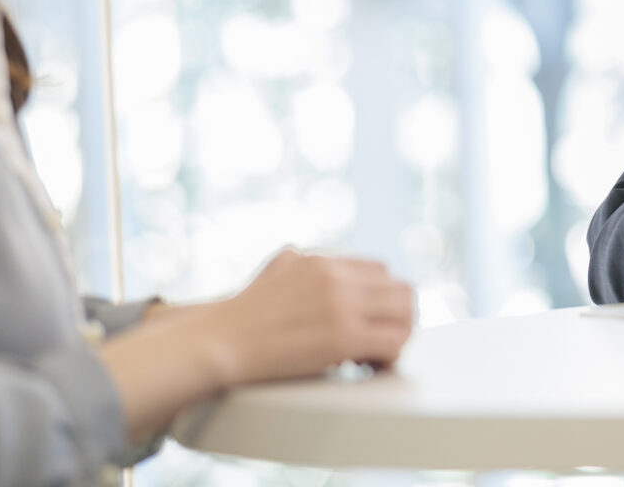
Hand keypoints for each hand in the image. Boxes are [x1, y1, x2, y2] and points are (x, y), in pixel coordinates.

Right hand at [192, 248, 415, 386]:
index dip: (382, 298)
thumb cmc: (241, 315)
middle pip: (401, 290)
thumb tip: (305, 258)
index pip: (381, 270)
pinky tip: (371, 366)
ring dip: (399, 335)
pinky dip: (390, 356)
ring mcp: (343, 306)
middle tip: (382, 339)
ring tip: (378, 355)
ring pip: (406, 314)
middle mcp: (338, 278)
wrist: (217, 342)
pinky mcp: (343, 337)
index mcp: (324, 262)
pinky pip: (393, 343)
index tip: (374, 319)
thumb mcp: (275, 268)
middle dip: (397, 317)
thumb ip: (299, 260)